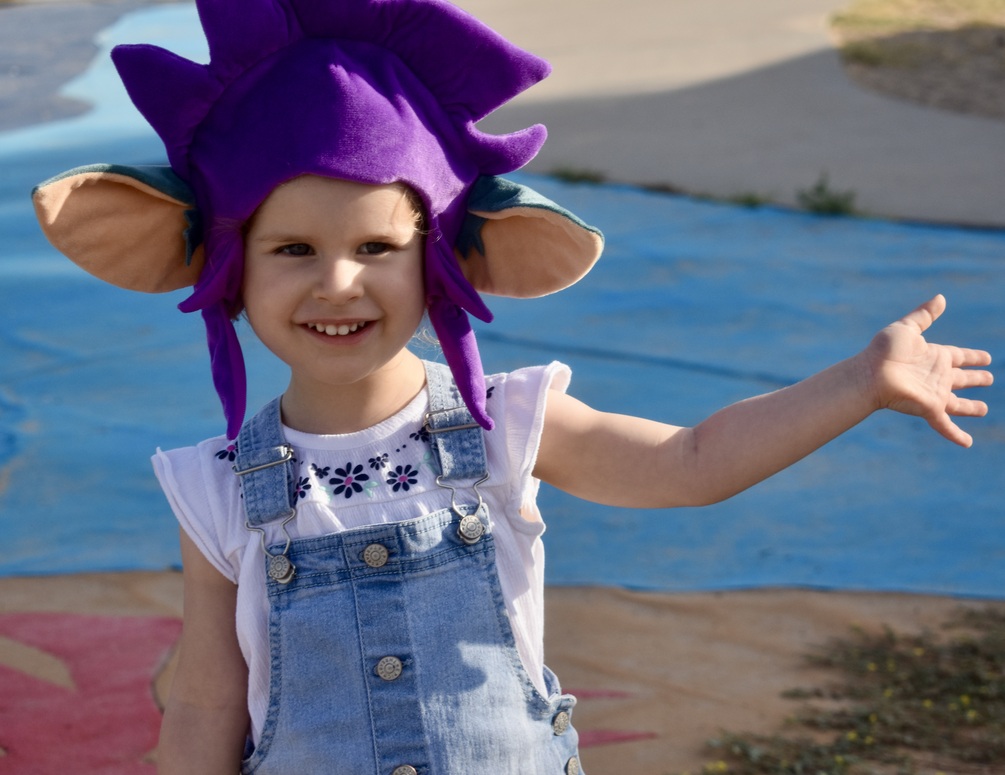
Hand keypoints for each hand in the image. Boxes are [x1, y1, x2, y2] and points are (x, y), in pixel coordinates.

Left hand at [864, 295, 992, 446]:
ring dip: (971, 407)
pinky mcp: (929, 408)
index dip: (973, 357)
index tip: (986, 357)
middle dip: (975, 379)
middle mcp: (936, 376)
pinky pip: (946, 425)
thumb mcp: (907, 327)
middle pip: (961, 379)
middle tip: (989, 379)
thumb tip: (941, 298)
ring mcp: (934, 394)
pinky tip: (967, 443)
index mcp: (934, 356)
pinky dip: (957, 434)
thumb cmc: (884, 351)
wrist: (870, 374)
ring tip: (983, 410)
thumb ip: (924, 314)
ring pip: (958, 404)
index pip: (959, 356)